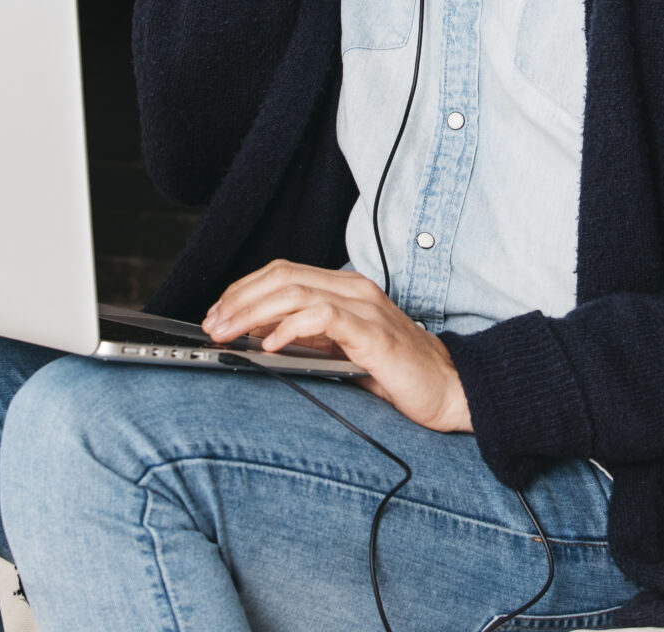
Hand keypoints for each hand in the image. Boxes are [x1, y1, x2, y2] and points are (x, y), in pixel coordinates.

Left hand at [202, 260, 472, 431]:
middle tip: (212, 325)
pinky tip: (270, 344)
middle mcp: (354, 289)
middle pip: (282, 276)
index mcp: (346, 289)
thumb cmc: (398, 375)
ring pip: (295, 291)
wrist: (450, 390)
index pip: (283, 273)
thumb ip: (307, 337)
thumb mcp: (341, 351)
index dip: (243, 290)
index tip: (216, 314)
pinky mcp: (373, 332)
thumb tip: (258, 335)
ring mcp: (365, 307)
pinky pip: (323, 317)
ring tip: (230, 333)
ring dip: (253, 312)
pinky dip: (290, 327)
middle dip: (239, 299)